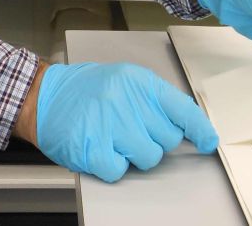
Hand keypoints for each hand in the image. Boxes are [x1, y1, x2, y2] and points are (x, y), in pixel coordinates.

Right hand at [35, 61, 217, 181]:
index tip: (207, 141)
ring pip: (148, 157)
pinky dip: (113, 165)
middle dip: (153, 139)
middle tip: (132, 129)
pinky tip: (102, 148)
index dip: (199, 128)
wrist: (44, 96)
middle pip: (167, 138)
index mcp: (137, 81)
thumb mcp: (123, 82)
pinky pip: (121, 170)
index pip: (181, 107)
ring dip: (135, 154)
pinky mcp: (93, 147)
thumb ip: (153, 101)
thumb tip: (186, 126)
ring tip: (115, 138)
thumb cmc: (86, 91)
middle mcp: (126, 99)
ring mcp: (110, 123)